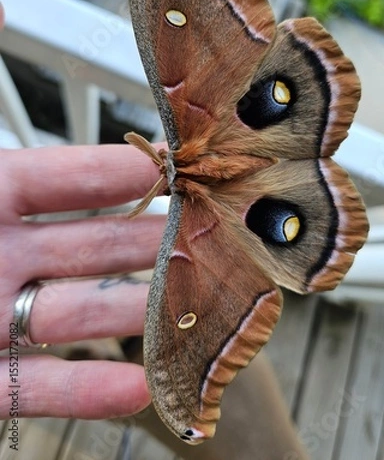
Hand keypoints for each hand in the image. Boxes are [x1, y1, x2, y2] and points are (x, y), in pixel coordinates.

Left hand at [0, 143, 165, 418]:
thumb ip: (8, 176)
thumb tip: (111, 154)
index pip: (63, 178)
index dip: (120, 172)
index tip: (175, 169)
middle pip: (90, 246)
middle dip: (150, 242)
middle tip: (204, 240)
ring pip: (76, 315)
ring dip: (133, 316)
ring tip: (188, 312)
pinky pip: (37, 387)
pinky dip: (87, 390)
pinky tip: (136, 387)